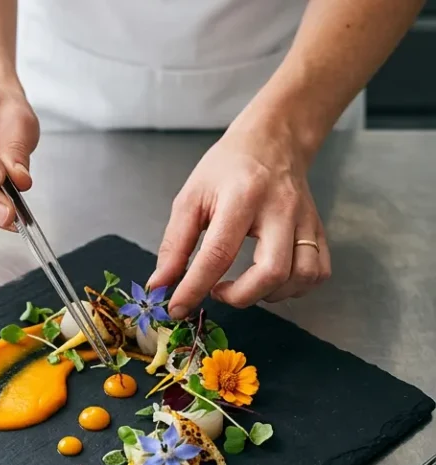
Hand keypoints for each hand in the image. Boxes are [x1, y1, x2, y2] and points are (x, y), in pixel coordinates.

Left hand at [150, 122, 330, 317]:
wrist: (273, 140)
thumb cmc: (227, 168)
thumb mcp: (190, 197)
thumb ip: (175, 244)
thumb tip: (161, 284)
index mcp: (242, 197)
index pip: (218, 254)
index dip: (195, 287)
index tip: (177, 308)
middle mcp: (280, 210)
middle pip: (272, 271)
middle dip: (241, 297)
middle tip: (217, 292)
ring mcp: (306, 220)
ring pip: (301, 276)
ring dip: (268, 295)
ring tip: (243, 286)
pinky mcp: (319, 229)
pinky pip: (318, 272)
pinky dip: (294, 288)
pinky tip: (270, 282)